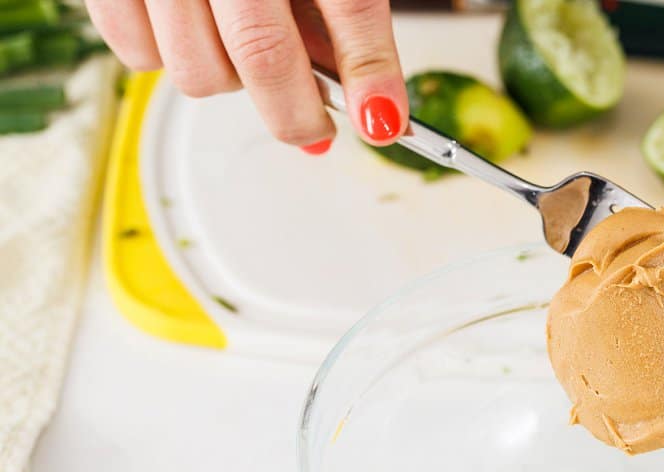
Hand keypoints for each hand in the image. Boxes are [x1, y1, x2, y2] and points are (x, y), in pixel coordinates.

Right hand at [85, 0, 407, 153]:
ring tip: (242, 52)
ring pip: (199, 72)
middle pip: (264, 56)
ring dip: (230, 80)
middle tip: (315, 126)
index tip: (383, 121)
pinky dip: (169, 59)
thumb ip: (338, 11)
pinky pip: (138, 52)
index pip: (351, 6)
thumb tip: (361, 91)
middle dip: (299, 114)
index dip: (372, 74)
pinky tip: (193, 31)